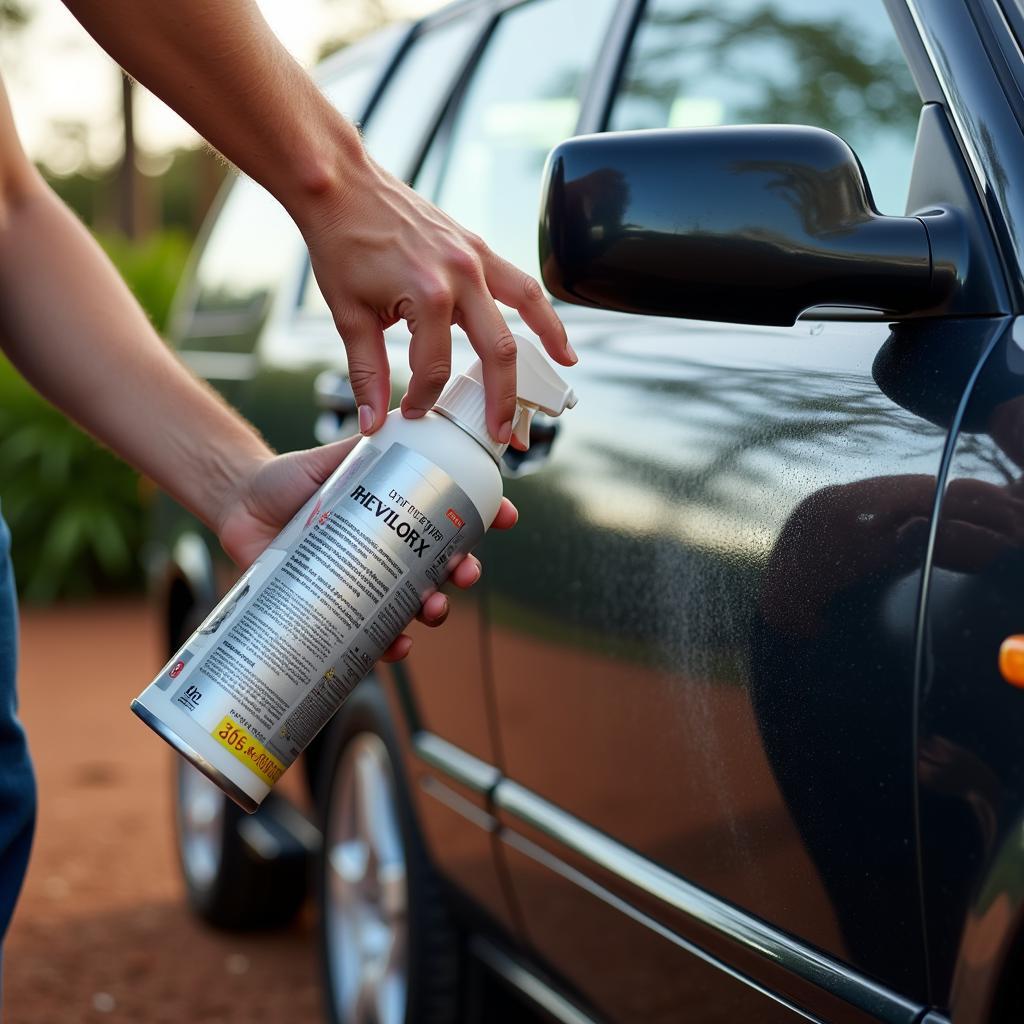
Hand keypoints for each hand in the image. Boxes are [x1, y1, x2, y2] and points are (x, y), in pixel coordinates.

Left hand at [215, 437, 517, 660]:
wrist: (241, 505)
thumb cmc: (291, 479)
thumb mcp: (333, 458)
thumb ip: (367, 446)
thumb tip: (404, 419)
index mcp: (397, 511)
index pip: (451, 515)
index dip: (484, 516)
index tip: (505, 515)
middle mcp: (389, 549)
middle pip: (441, 566)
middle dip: (463, 571)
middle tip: (465, 572)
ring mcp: (366, 580)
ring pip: (414, 603)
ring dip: (435, 610)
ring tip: (434, 608)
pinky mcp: (338, 606)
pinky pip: (371, 634)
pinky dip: (389, 644)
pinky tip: (398, 644)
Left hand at [300, 157, 575, 440]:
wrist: (341, 187)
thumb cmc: (342, 243)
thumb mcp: (349, 315)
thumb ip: (366, 373)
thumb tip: (371, 420)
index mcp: (428, 295)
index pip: (436, 368)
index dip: (424, 397)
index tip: (413, 411)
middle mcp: (462, 275)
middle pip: (498, 350)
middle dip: (502, 398)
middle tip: (502, 433)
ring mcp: (475, 257)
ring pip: (528, 308)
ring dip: (548, 343)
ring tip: (563, 372)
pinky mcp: (477, 246)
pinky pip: (520, 281)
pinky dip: (539, 307)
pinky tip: (548, 328)